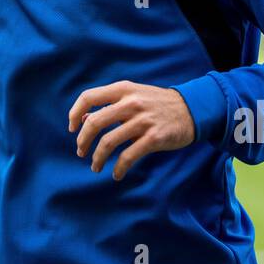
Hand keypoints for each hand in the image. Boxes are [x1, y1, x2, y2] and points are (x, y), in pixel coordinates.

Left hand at [68, 80, 195, 180]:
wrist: (191, 109)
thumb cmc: (157, 104)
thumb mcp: (133, 95)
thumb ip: (110, 105)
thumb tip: (82, 119)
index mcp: (123, 89)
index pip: (88, 97)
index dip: (74, 113)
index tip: (72, 128)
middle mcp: (131, 102)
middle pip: (94, 122)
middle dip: (83, 141)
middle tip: (81, 152)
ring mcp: (143, 120)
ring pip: (108, 142)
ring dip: (97, 158)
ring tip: (95, 167)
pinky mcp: (154, 138)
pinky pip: (128, 156)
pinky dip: (118, 168)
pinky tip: (116, 174)